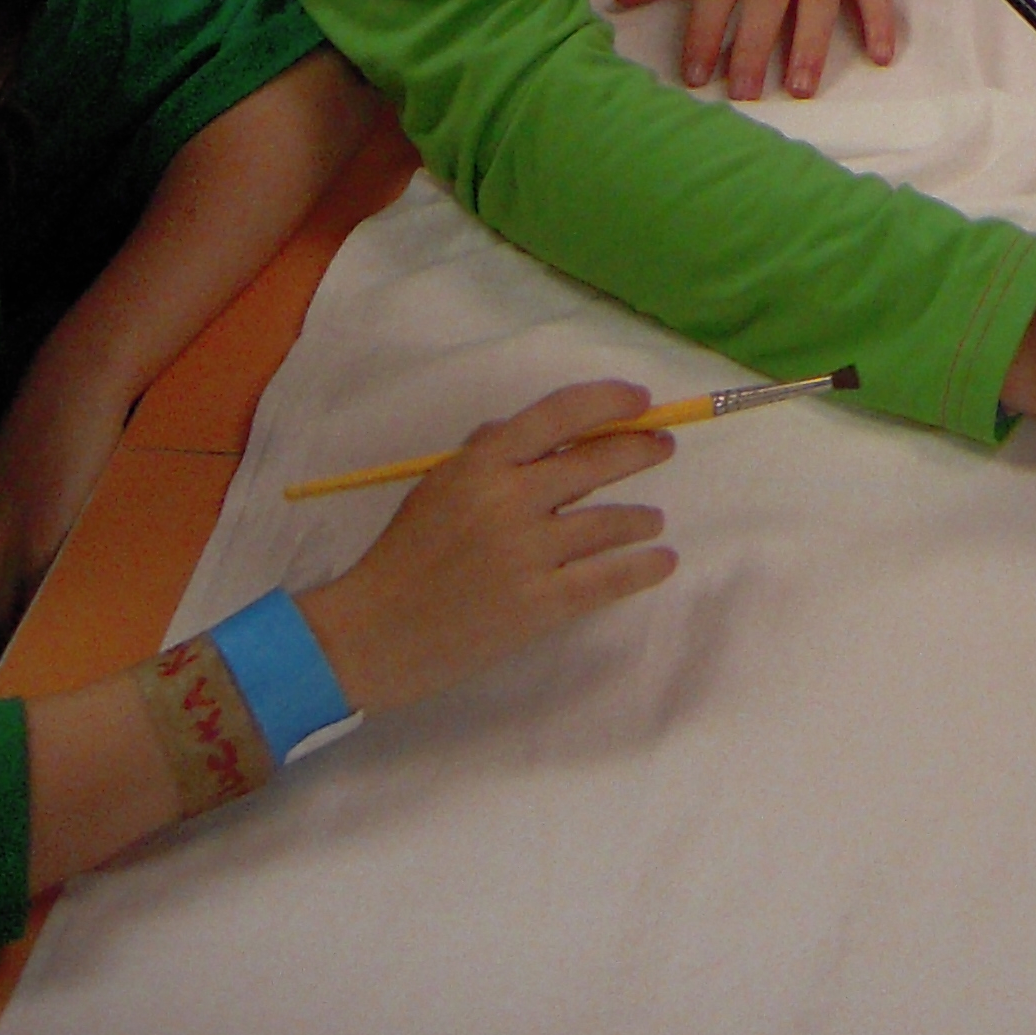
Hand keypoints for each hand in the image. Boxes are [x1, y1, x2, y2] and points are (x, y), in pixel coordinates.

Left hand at [0, 346, 135, 675]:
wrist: (65, 401)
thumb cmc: (31, 456)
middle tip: (27, 688)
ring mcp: (1, 562)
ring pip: (5, 641)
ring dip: (27, 662)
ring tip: (55, 673)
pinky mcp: (43, 552)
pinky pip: (42, 615)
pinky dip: (54, 636)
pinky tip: (74, 642)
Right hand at [302, 381, 673, 716]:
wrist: (372, 634)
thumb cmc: (402, 555)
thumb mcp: (437, 484)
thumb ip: (488, 450)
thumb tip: (544, 431)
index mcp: (483, 463)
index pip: (560, 414)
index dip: (608, 402)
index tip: (639, 400)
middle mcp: (512, 500)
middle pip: (594, 463)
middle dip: (638, 449)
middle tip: (663, 446)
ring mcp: (529, 554)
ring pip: (608, 522)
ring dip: (641, 518)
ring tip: (653, 520)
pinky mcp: (539, 606)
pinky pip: (605, 579)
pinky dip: (641, 568)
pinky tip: (662, 561)